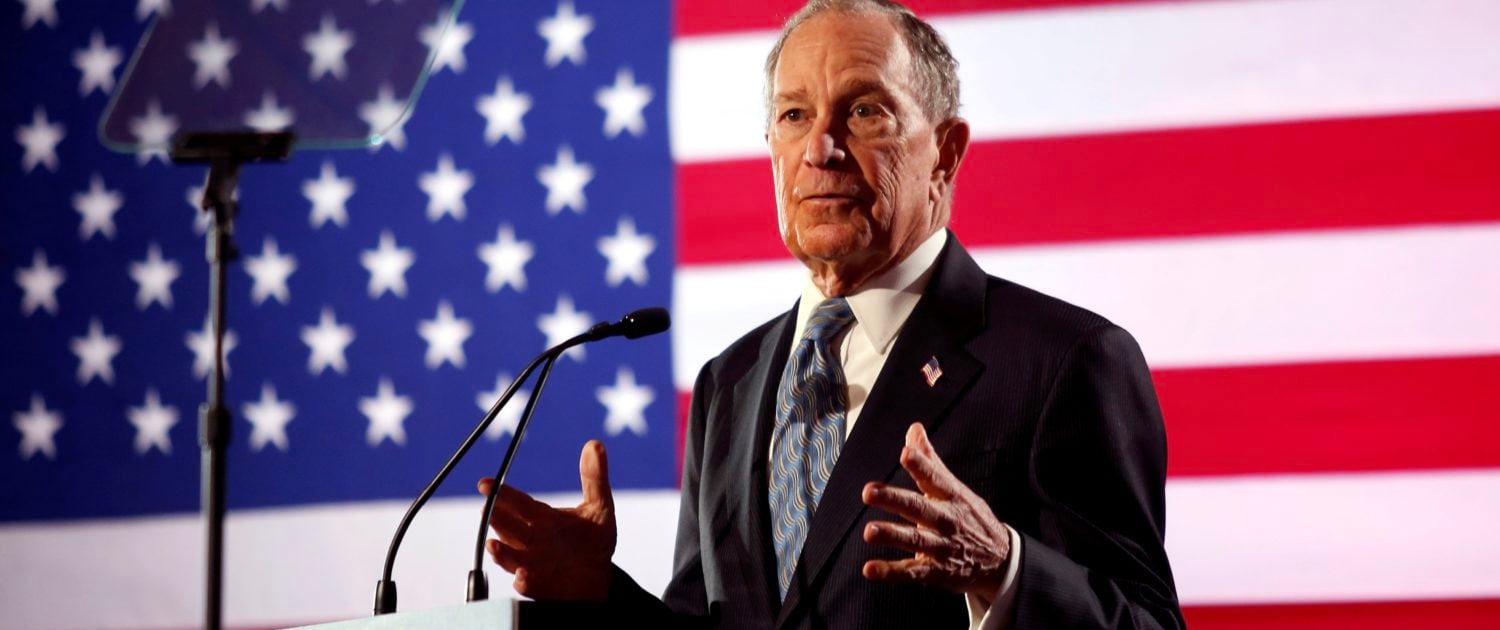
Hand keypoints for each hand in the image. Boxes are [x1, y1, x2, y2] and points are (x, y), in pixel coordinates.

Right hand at [478, 440, 616, 600]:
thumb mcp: (599, 507)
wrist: (598, 578)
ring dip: (501, 552)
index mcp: (541, 517)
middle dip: (496, 519)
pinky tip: (522, 576)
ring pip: (510, 556)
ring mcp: (532, 563)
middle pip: (508, 527)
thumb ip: (594, 478)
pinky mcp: (540, 586)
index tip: (484, 483)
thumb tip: (595, 443)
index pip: (517, 502)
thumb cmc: (593, 541)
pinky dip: (523, 581)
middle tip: (487, 509)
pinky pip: (527, 585)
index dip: (501, 493)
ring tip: (494, 545)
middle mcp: (530, 540)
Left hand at [860, 423, 1011, 597]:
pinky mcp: (936, 572)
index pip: (935, 478)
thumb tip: (913, 428)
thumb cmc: (969, 517)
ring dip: (892, 535)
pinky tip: (870, 569)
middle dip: (894, 499)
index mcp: (951, 496)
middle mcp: (947, 520)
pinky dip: (891, 572)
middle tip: (868, 491)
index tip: (905, 453)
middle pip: (919, 508)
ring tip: (869, 531)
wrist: (1001, 560)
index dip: (921, 465)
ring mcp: (942, 548)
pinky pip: (912, 572)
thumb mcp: (955, 488)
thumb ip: (930, 461)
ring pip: (915, 541)